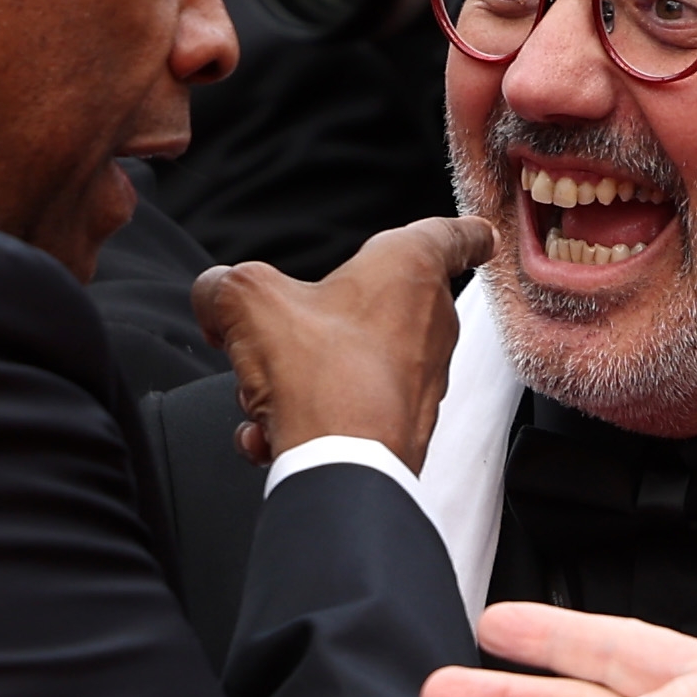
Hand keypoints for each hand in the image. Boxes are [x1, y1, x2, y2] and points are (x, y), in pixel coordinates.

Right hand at [194, 213, 491, 465]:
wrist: (343, 464)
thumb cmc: (320, 374)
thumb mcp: (247, 302)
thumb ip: (222, 286)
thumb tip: (214, 299)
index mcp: (408, 268)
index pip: (455, 236)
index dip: (466, 231)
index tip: (482, 233)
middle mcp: (430, 321)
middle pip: (376, 304)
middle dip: (319, 322)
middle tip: (278, 339)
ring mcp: (424, 378)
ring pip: (350, 362)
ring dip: (302, 379)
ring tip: (270, 398)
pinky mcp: (407, 425)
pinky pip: (349, 409)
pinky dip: (309, 420)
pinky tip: (273, 436)